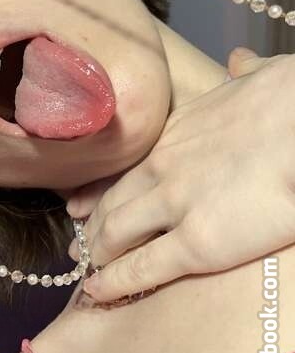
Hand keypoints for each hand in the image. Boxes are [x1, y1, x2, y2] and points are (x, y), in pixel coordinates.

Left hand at [66, 47, 294, 301]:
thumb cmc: (294, 101)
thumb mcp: (261, 75)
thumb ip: (245, 74)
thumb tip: (242, 61)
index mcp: (177, 132)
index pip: (125, 166)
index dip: (99, 189)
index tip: (79, 203)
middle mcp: (163, 167)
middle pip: (113, 201)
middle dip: (92, 226)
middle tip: (78, 246)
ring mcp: (174, 204)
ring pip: (116, 234)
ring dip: (98, 254)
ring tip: (88, 272)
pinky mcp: (196, 243)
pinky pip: (143, 268)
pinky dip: (115, 282)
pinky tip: (97, 291)